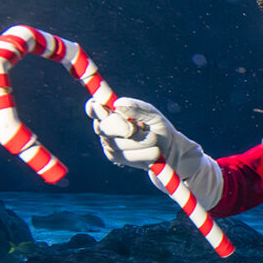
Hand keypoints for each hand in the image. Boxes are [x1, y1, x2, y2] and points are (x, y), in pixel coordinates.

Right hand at [85, 98, 221, 207]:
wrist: (169, 149)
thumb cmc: (158, 127)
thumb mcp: (152, 115)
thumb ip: (137, 108)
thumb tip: (117, 104)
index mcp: (110, 112)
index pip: (93, 108)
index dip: (95, 108)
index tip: (103, 109)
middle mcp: (104, 128)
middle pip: (104, 127)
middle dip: (125, 128)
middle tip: (140, 128)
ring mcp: (108, 143)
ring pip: (120, 143)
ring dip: (143, 141)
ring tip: (153, 140)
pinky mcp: (115, 157)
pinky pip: (129, 155)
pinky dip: (146, 153)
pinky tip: (153, 152)